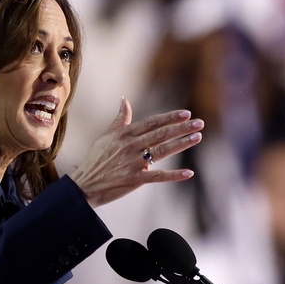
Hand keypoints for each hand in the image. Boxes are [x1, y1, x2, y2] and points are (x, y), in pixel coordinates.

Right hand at [67, 97, 202, 207]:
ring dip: (181, 143)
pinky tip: (189, 173)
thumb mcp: (106, 137)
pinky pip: (158, 176)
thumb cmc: (95, 160)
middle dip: (181, 128)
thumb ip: (119, 120)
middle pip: (160, 134)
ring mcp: (133, 163)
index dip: (169, 118)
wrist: (85, 184)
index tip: (185, 113)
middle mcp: (130, 147)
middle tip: (199, 123)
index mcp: (124, 135)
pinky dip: (174, 175)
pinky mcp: (135, 180)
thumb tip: (124, 100)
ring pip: (162, 151)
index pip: (151, 123)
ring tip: (197, 137)